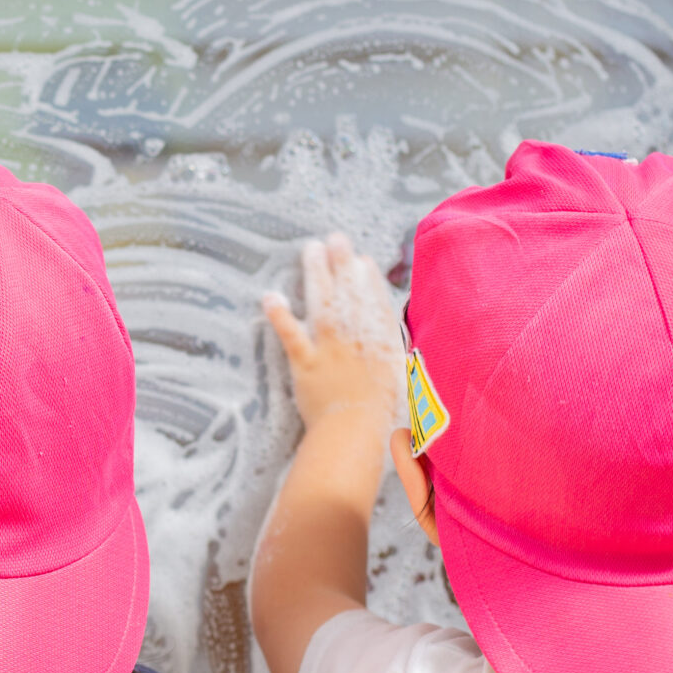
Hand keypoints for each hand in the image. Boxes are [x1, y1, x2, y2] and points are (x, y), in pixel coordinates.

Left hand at [262, 235, 406, 433]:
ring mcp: (330, 348)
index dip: (367, 280)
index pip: (375, 303)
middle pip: (349, 294)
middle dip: (342, 263)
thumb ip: (397, 360)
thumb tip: (394, 342)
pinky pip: (291, 335)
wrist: (357, 434)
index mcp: (382, 344)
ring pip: (322, 303)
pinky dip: (280, 315)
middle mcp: (356, 339)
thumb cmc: (383, 418)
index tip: (361, 260)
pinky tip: (269, 295)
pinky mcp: (305, 363)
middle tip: (335, 238)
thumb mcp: (403, 385)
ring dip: (315, 274)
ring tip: (310, 249)